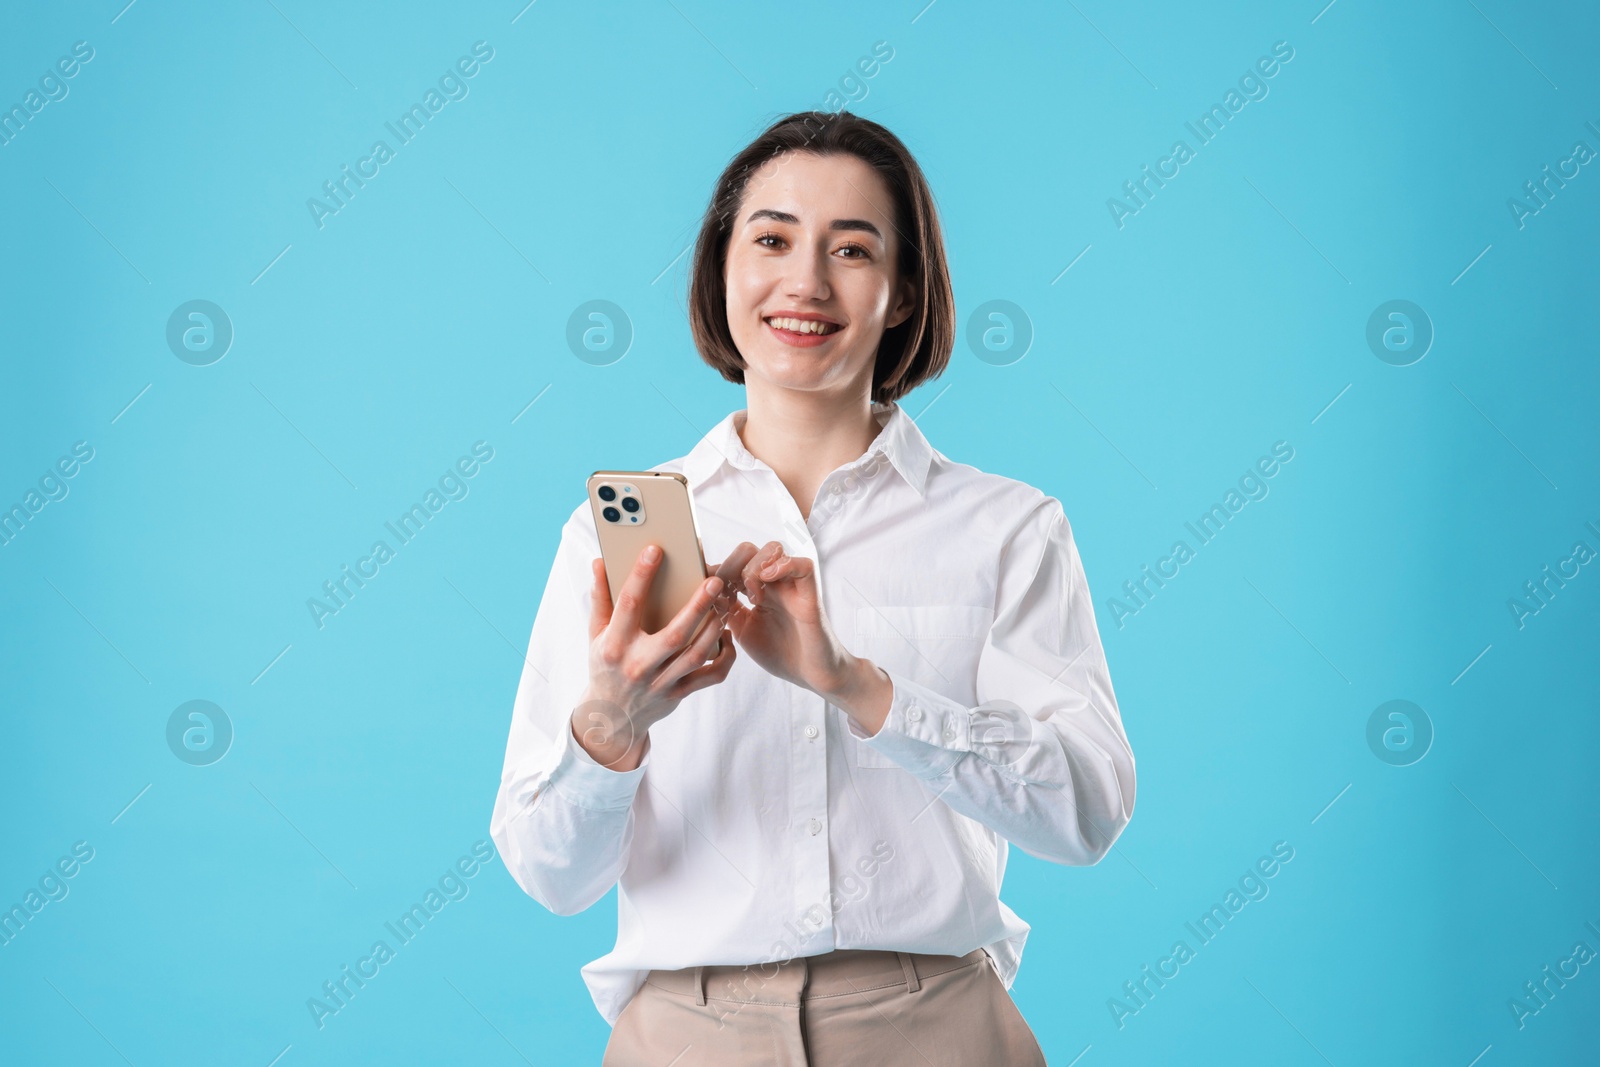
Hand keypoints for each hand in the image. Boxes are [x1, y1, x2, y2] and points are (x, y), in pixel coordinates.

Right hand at [574, 544, 735, 769]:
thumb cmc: (605, 666)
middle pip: (675, 634)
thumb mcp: (595, 634)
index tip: (655, 549)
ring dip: (714, 628)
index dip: (641, 576)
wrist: (610, 719)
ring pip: (696, 654)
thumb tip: (599, 562)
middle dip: (697, 606)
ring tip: (724, 604)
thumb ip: (600, 598)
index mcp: (613, 645)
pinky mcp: (678, 695)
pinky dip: (724, 657)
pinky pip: (709, 676)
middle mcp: (638, 665)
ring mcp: (660, 683)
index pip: (628, 605)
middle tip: (714, 581)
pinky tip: (727, 636)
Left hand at [721, 540, 890, 731]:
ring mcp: (792, 586)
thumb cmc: (781, 654)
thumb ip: (728, 610)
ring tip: (752, 596)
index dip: (717, 570)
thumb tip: (707, 593)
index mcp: (757, 590)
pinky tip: (769, 582)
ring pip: (772, 550)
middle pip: (749, 550)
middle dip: (731, 565)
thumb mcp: (743, 631)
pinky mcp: (810, 594)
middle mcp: (774, 583)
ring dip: (754, 568)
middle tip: (728, 592)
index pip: (733, 564)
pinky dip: (783, 566)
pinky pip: (803, 565)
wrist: (812, 675)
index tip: (705, 588)